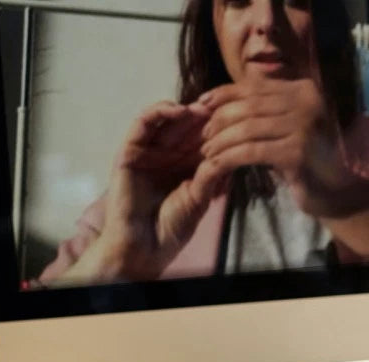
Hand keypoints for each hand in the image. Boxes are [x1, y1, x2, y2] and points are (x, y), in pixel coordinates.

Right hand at [94, 101, 228, 279]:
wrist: (144, 246)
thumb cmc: (171, 228)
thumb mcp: (200, 197)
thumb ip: (213, 174)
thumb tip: (235, 150)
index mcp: (185, 167)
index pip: (203, 140)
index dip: (219, 128)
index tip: (238, 120)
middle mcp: (167, 155)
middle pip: (187, 127)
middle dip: (206, 116)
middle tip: (224, 106)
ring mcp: (148, 151)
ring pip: (167, 121)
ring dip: (186, 111)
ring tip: (205, 109)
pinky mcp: (130, 150)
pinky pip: (143, 124)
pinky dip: (159, 112)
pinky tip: (179, 110)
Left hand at [198, 79, 350, 217]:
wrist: (338, 195)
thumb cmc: (309, 163)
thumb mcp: (285, 130)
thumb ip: (263, 113)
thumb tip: (216, 102)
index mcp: (303, 90)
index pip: (254, 86)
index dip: (223, 94)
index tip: (201, 105)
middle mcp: (307, 102)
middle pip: (249, 106)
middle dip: (220, 120)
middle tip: (203, 137)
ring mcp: (305, 127)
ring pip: (248, 128)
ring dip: (222, 140)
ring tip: (208, 153)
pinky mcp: (298, 152)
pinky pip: (253, 151)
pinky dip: (231, 157)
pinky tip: (218, 165)